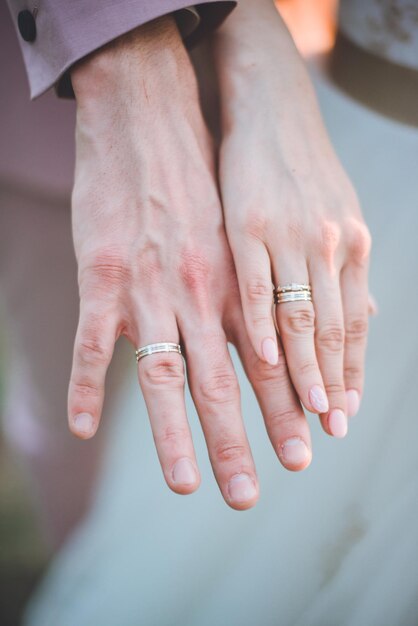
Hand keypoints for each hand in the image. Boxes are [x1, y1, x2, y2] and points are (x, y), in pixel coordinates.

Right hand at [68, 16, 311, 510]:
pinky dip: (84, 385)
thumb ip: (253, 291)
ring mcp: (148, 288)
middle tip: (251, 494)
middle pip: (223, 382)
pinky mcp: (100, 274)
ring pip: (163, 375)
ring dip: (173, 435)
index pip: (267, 363)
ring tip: (183, 483)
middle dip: (239, 442)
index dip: (286, 410)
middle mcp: (199, 294)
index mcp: (235, 284)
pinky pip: (88, 340)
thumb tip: (278, 338)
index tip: (303, 452)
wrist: (150, 119)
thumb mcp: (240, 232)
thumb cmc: (198, 179)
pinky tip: (84, 429)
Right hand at [212, 0, 370, 435]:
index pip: (353, 325)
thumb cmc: (298, 172)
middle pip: (331, 330)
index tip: (344, 413)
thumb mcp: (333, 218)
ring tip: (308, 411)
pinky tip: (265, 357)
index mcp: (349, 247)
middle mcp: (329, 246)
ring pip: (302, 315)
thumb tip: (365, 318)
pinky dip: (263, 322)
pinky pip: (259, 282)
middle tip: (331, 430)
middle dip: (332, 384)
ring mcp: (290, 236)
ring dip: (305, 368)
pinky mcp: (249, 225)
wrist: (269, 111)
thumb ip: (344, 274)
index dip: (350, 372)